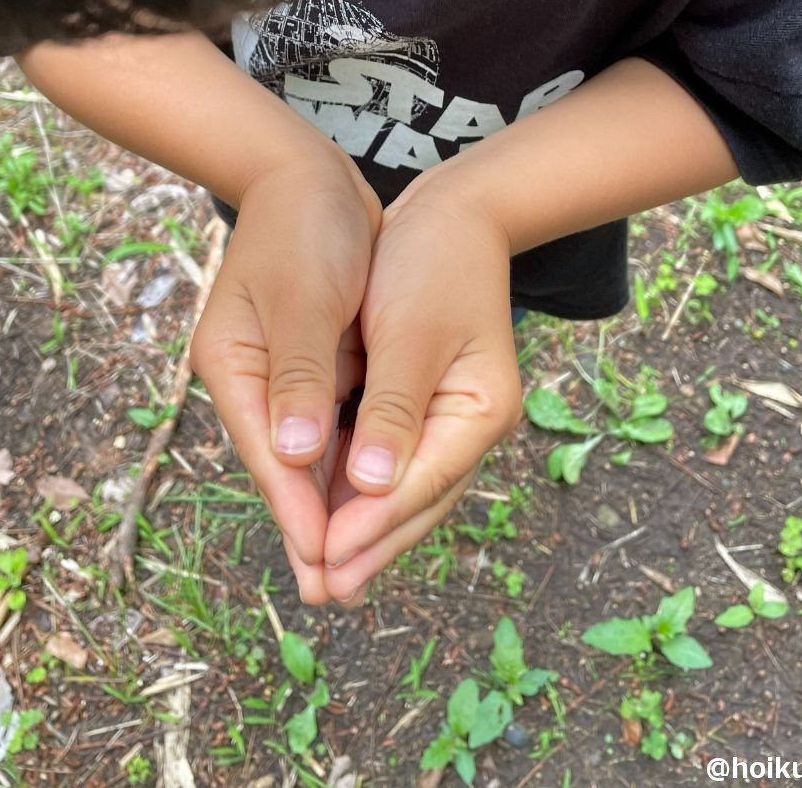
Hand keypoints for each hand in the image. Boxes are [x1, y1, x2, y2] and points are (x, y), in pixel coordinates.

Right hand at [189, 153, 379, 601]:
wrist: (307, 171)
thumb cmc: (305, 226)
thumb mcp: (305, 297)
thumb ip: (302, 374)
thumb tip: (295, 454)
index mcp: (234, 367)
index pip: (271, 456)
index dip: (300, 513)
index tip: (327, 566)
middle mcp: (252, 379)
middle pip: (285, 467)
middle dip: (314, 525)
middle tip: (339, 593)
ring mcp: (280, 372)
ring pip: (311, 452)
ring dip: (334, 501)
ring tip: (359, 561)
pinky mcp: (311, 360)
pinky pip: (332, 422)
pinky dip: (349, 457)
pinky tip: (371, 490)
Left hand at [320, 176, 522, 603]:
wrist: (452, 211)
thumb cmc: (431, 260)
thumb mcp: (410, 331)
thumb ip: (392, 409)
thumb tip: (371, 487)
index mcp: (481, 410)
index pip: (418, 484)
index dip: (368, 525)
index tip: (323, 560)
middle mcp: (470, 423)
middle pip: (415, 501)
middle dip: (367, 545)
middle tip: (320, 592)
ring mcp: (450, 415)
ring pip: (402, 487)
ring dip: (362, 526)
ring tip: (320, 570)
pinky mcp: (422, 400)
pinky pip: (390, 458)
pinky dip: (359, 486)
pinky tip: (327, 508)